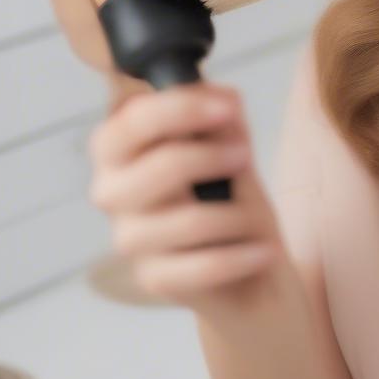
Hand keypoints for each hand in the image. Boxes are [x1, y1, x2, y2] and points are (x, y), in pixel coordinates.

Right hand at [87, 81, 290, 316]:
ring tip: (256, 215)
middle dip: (211, 157)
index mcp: (121, 149)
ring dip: (235, 214)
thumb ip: (222, 116)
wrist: (247, 262)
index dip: (181, 109)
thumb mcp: (230, 143)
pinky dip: (241, 256)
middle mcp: (113, 192)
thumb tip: (223, 100)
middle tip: (245, 156)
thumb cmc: (228, 193)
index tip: (228, 108)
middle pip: (157, 167)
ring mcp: (130, 239)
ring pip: (186, 221)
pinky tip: (265, 251)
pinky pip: (200, 266)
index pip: (132, 121)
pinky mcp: (154, 278)